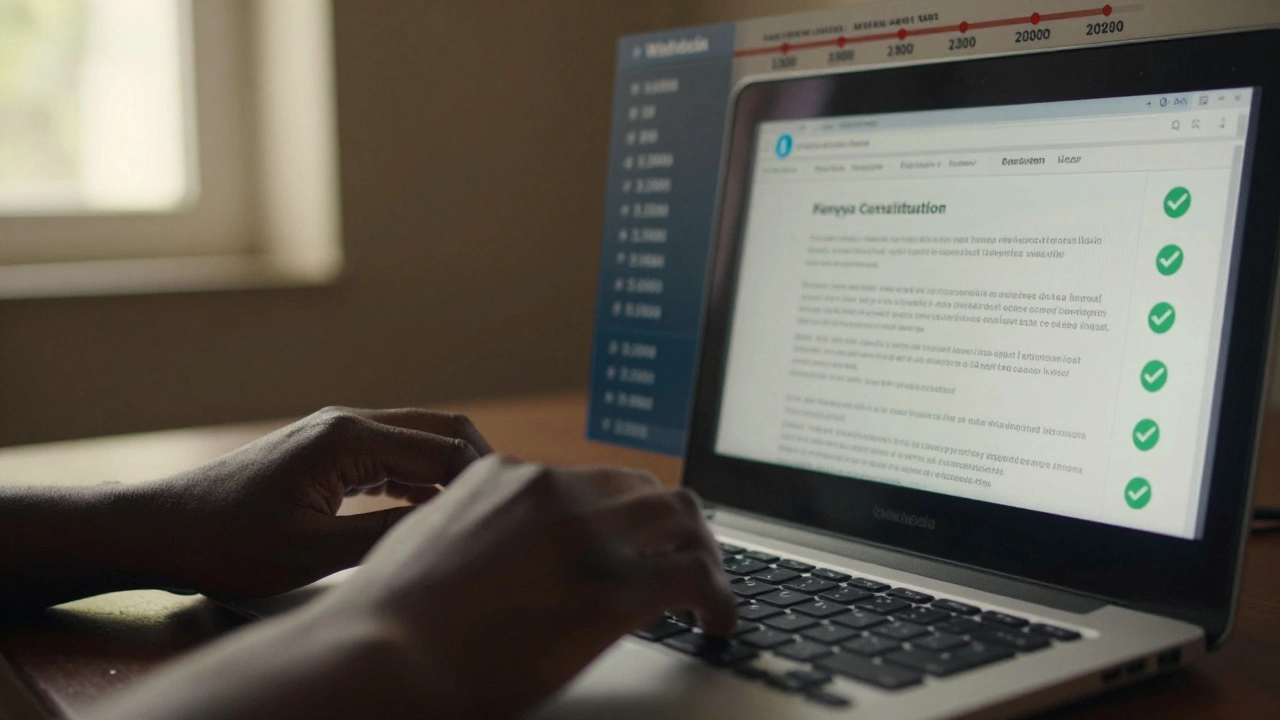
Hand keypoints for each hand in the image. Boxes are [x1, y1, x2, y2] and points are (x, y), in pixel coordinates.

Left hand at [144, 406, 491, 597]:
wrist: (161, 529)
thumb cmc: (230, 543)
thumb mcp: (315, 551)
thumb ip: (386, 535)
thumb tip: (451, 527)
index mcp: (350, 437)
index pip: (442, 447)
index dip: (482, 477)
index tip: (509, 512)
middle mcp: (348, 422)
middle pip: (437, 428)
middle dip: (475, 463)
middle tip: (503, 507)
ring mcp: (335, 434)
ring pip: (415, 441)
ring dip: (448, 471)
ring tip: (478, 513)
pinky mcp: (325, 453)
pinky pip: (389, 457)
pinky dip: (418, 478)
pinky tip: (432, 511)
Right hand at [316, 454, 737, 719]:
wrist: (378, 656)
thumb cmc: (386, 622)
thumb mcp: (426, 546)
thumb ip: (473, 532)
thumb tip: (501, 555)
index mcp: (504, 478)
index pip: (590, 481)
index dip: (622, 516)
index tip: (635, 541)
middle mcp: (551, 491)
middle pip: (645, 489)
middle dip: (673, 527)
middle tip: (685, 562)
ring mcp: (585, 535)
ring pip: (682, 520)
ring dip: (703, 554)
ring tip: (710, 594)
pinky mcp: (612, 588)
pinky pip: (694, 578)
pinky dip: (718, 598)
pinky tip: (717, 623)